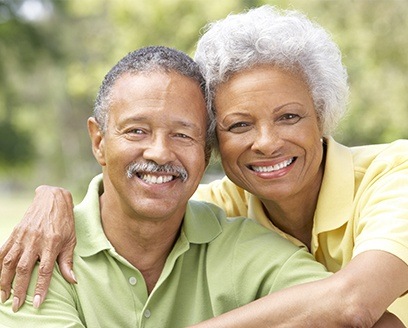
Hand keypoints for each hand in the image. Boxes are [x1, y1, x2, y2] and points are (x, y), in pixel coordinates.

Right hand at [0, 185, 76, 311]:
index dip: (40, 288)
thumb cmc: (65, 221)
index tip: (37, 303)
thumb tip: (72, 280)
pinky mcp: (15, 232)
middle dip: (18, 289)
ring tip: (3, 296)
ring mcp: (23, 236)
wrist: (53, 199)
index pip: (45, 270)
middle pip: (23, 269)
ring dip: (4, 281)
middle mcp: (35, 240)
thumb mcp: (71, 240)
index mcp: (52, 243)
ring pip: (9, 262)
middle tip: (16, 305)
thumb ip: (68, 261)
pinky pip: (3, 251)